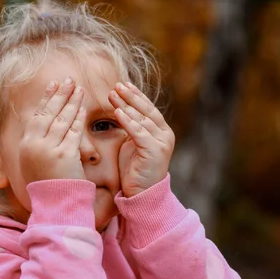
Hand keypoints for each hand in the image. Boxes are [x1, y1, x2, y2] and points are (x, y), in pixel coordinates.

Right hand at [19, 78, 85, 183]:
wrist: (55, 205)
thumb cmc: (47, 185)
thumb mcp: (34, 162)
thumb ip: (37, 143)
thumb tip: (41, 125)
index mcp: (26, 145)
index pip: (37, 116)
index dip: (46, 99)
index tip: (53, 85)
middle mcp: (35, 145)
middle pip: (49, 113)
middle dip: (60, 94)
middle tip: (68, 79)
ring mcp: (49, 150)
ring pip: (62, 120)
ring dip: (72, 102)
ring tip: (79, 88)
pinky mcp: (65, 156)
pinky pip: (73, 132)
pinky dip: (79, 118)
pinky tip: (83, 108)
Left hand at [109, 82, 174, 197]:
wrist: (142, 194)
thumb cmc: (134, 170)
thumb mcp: (133, 144)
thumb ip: (132, 128)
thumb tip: (121, 110)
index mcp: (162, 131)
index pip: (148, 108)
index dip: (136, 95)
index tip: (123, 84)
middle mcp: (166, 135)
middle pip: (146, 110)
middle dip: (131, 96)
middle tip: (117, 85)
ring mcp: (162, 143)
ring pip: (142, 119)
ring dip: (126, 105)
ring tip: (113, 94)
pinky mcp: (155, 151)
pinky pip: (139, 132)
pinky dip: (128, 121)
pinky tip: (117, 112)